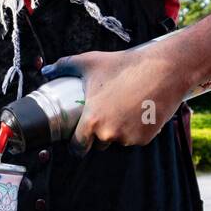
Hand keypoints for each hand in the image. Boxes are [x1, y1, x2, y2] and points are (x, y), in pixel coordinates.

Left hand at [42, 43, 188, 155]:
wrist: (164, 70)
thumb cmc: (124, 66)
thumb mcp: (91, 63)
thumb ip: (64, 66)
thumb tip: (46, 70)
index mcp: (91, 121)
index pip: (77, 147)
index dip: (77, 144)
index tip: (79, 140)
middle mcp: (108, 134)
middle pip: (99, 143)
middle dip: (100, 133)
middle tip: (107, 113)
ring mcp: (128, 138)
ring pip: (118, 141)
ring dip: (119, 131)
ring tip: (124, 110)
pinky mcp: (145, 139)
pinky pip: (135, 139)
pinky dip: (136, 130)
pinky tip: (138, 113)